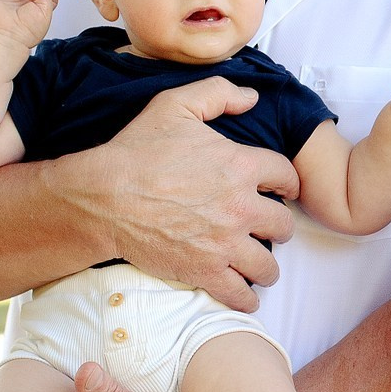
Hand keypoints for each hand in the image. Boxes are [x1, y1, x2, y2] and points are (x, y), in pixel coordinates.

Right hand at [92, 76, 303, 309]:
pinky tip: (244, 293)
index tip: (281, 190)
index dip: (286, 183)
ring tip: (257, 263)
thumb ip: (218, 94)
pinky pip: (241, 294)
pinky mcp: (205, 271)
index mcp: (241, 166)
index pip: (287, 177)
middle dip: (277, 227)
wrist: (104, 197)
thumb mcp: (175, 106)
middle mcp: (241, 206)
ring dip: (265, 265)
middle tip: (267, 228)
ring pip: (268, 265)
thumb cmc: (136, 151)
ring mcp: (225, 243)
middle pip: (284, 225)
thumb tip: (252, 97)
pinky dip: (246, 297)